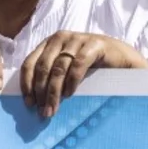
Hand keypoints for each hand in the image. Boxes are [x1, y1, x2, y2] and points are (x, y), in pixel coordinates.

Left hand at [20, 31, 147, 117]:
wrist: (120, 59)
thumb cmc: (90, 66)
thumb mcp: (65, 69)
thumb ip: (50, 76)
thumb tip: (33, 102)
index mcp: (49, 43)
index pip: (29, 63)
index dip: (27, 84)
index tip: (29, 104)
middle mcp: (60, 37)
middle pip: (43, 67)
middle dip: (42, 92)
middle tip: (44, 111)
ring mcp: (77, 38)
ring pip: (59, 67)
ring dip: (54, 92)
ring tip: (54, 108)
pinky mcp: (94, 43)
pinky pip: (77, 64)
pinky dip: (72, 81)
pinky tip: (70, 93)